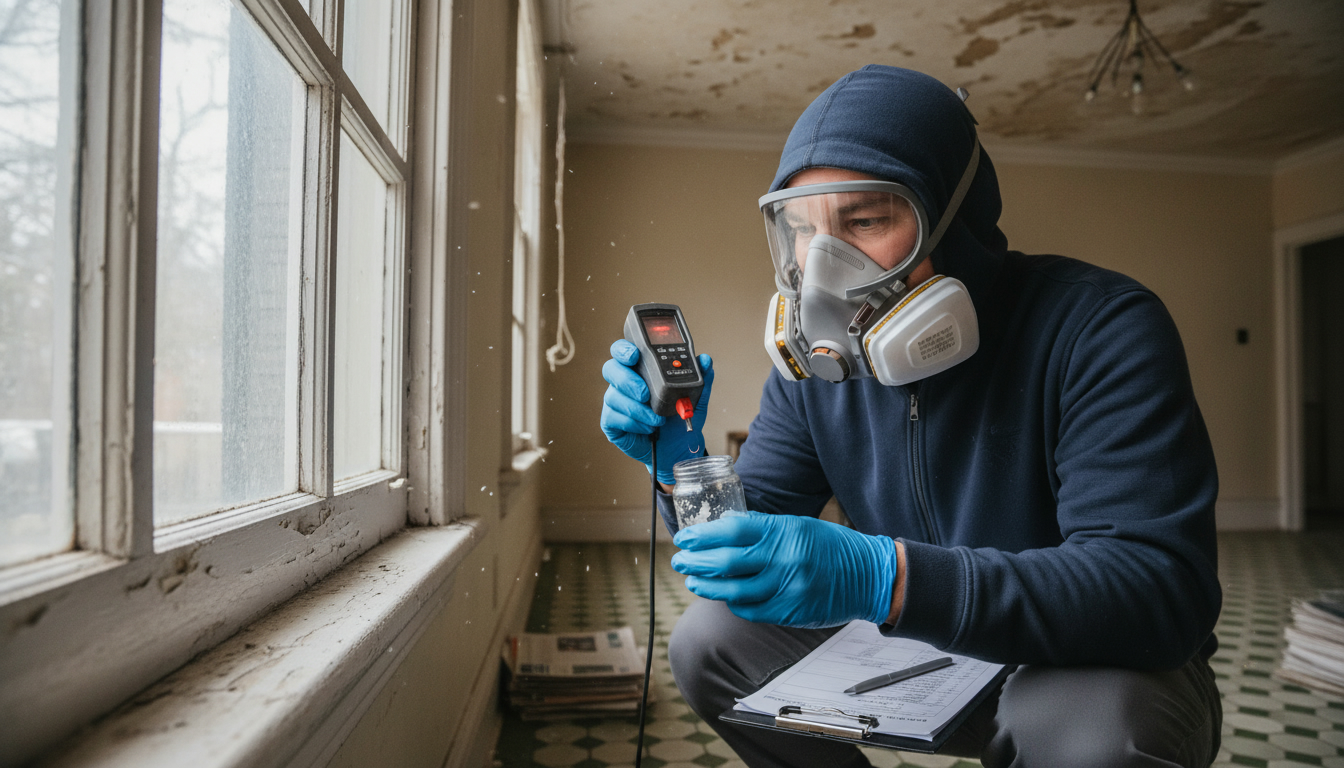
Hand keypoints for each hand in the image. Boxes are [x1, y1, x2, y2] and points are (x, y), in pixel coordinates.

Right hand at [600, 339, 713, 484]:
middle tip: (645, 393)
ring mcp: (616, 402)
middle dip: (627, 379)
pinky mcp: (611, 422)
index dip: (623, 349)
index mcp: (642, 369)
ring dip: (637, 409)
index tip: (634, 355)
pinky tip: (649, 428)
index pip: (624, 351)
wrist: (678, 449)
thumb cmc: (680, 419)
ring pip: (613, 396)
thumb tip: (706, 360)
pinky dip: (633, 423)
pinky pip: (613, 417)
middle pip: (611, 369)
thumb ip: (700, 378)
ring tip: (657, 419)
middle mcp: (625, 382)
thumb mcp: (695, 398)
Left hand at [671, 511, 898, 628]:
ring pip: (733, 591)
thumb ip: (763, 529)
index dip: (702, 535)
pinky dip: (733, 603)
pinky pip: (751, 610)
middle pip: (726, 562)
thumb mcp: (798, 526)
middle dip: (696, 561)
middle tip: (680, 560)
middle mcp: (783, 559)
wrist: (869, 576)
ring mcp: (786, 588)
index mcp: (783, 532)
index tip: (685, 538)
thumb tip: (724, 529)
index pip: (732, 530)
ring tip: (693, 581)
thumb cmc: (832, 546)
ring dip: (707, 586)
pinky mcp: (790, 612)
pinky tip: (725, 597)